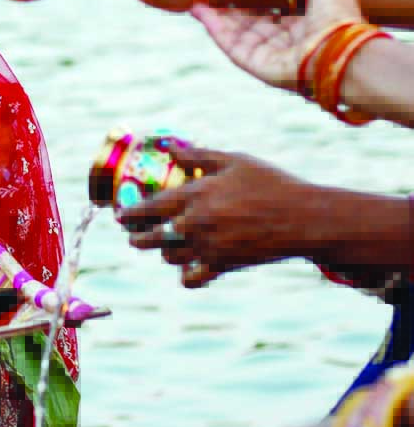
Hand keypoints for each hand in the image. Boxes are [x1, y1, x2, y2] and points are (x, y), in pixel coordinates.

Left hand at [117, 146, 329, 287]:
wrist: (306, 218)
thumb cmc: (272, 183)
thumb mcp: (235, 161)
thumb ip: (199, 155)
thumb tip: (169, 147)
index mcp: (196, 194)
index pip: (148, 208)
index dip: (130, 214)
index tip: (120, 217)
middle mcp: (196, 223)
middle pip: (151, 237)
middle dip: (138, 238)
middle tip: (134, 237)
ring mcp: (209, 247)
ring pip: (169, 257)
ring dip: (164, 253)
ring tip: (165, 248)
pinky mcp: (224, 266)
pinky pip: (192, 279)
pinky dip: (186, 276)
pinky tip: (188, 270)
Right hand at [191, 0, 364, 92]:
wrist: (338, 51)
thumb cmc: (338, 16)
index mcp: (303, 19)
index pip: (273, 4)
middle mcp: (284, 36)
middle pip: (249, 17)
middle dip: (229, 3)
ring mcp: (268, 51)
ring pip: (235, 30)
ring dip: (215, 14)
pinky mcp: (254, 63)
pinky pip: (229, 44)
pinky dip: (213, 28)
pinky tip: (200, 11)